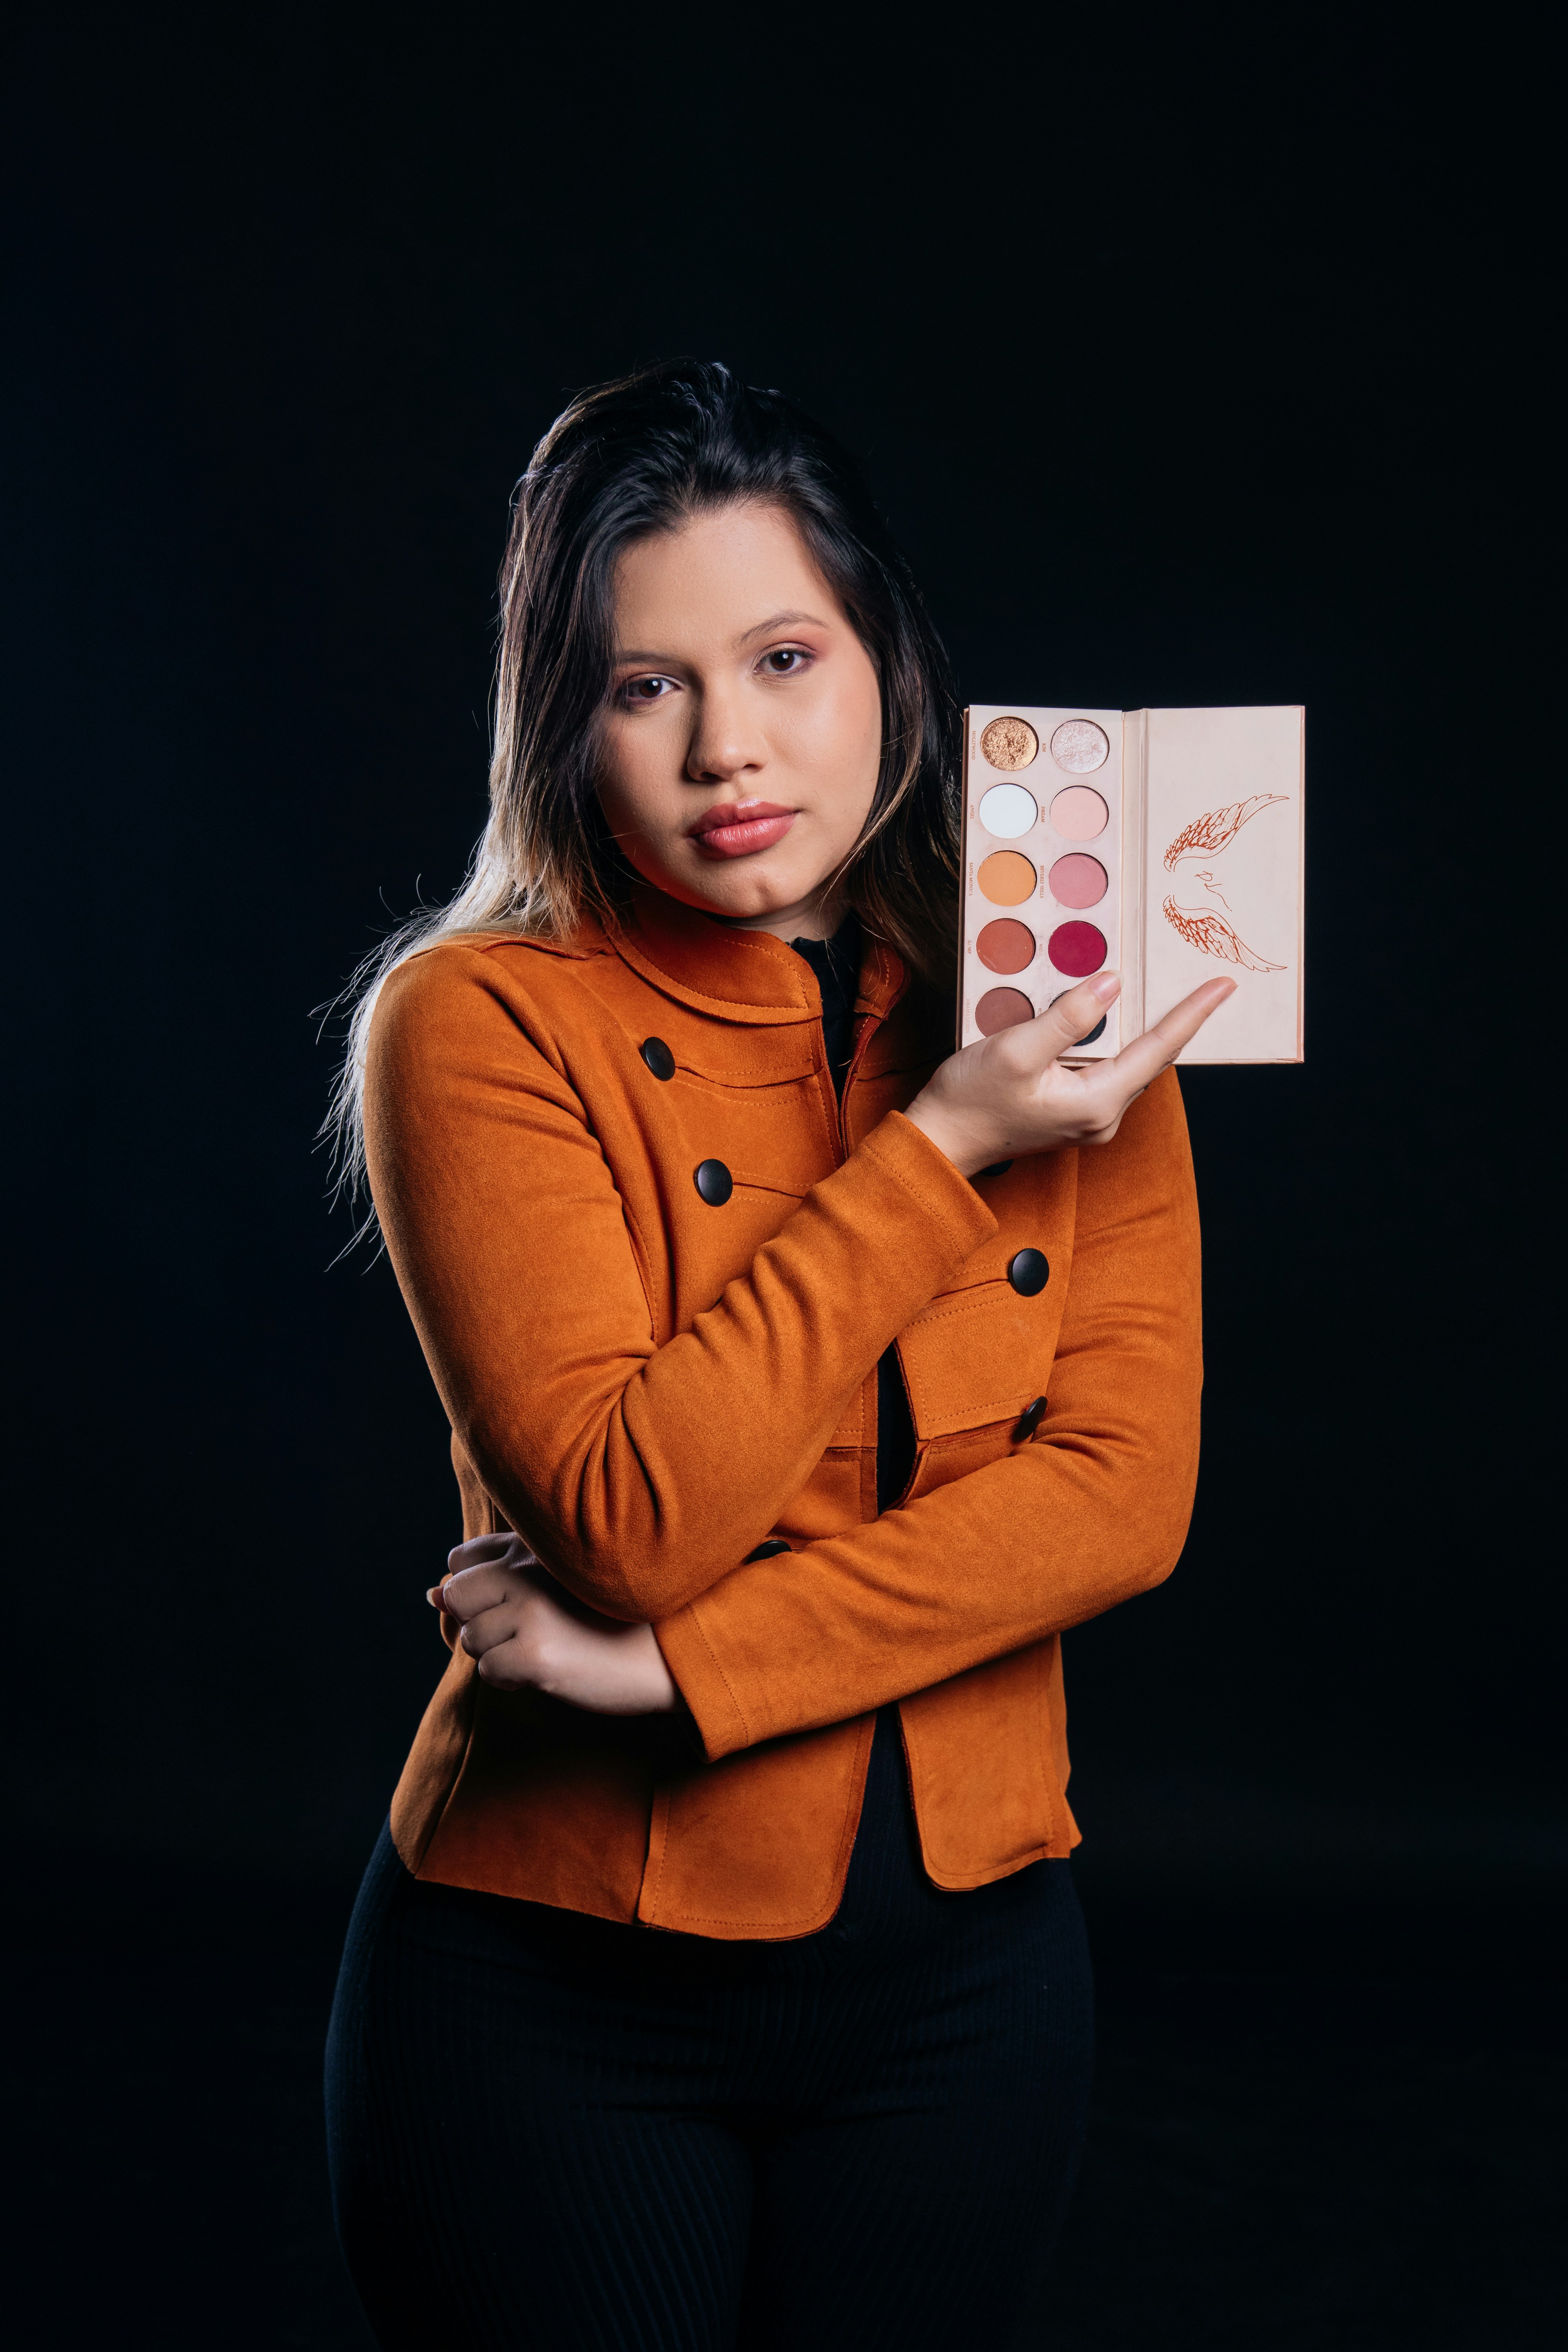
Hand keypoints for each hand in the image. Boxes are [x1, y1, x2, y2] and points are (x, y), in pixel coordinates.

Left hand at [430, 1533, 678, 1714]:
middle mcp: (527, 1570)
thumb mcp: (551, 1585)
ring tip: (545, 1649)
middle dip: (480, 1623)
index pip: (462, 1561)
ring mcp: (531, 1611)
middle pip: (458, 1597)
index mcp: (533, 1544)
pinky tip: (545, 1670)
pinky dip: (510, 1678)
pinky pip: (489, 1670)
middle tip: (528, 1632)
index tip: (515, 1605)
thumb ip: (495, 1579)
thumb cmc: (608, 1618)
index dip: (477, 1591)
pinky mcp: (537, 1654)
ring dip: (499, 1653)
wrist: (665, 1653)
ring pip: (471, 1638)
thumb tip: (430, 1594)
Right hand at [904, 972, 1235, 1177]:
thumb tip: (1111, 986)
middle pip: (1150, 1058)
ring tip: (1163, 992)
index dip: (1192, 1014)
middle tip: (1203, 983)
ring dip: (1142, 1029)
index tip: (1223, 988)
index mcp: (1097, 1102)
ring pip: (1128, 1064)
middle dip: (1175, 1019)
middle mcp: (1103, 1117)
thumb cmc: (970, 1100)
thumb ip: (1068, 1018)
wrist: (940, 1141)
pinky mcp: (1073, 1114)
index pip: (1159, 1049)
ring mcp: (1090, 1119)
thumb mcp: (1016, 1050)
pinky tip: (1110, 1018)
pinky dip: (1113, 1042)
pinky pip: (1106, 1071)